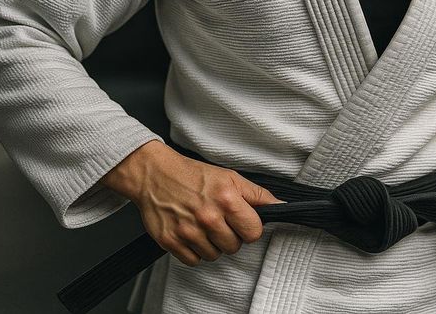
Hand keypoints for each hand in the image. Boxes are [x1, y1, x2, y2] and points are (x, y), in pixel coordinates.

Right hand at [100, 140, 282, 264]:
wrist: (154, 174)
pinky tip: (191, 234)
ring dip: (212, 244)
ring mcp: (188, 230)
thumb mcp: (230, 177)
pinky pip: (194, 261)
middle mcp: (208, 216)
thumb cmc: (193, 175)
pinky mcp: (171, 241)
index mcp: (226, 198)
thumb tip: (281, 206)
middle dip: (230, 236)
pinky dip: (194, 251)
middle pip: (234, 247)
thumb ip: (257, 195)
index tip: (241, 221)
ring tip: (204, 226)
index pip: (254, 232)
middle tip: (219, 221)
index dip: (249, 228)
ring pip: (214, 256)